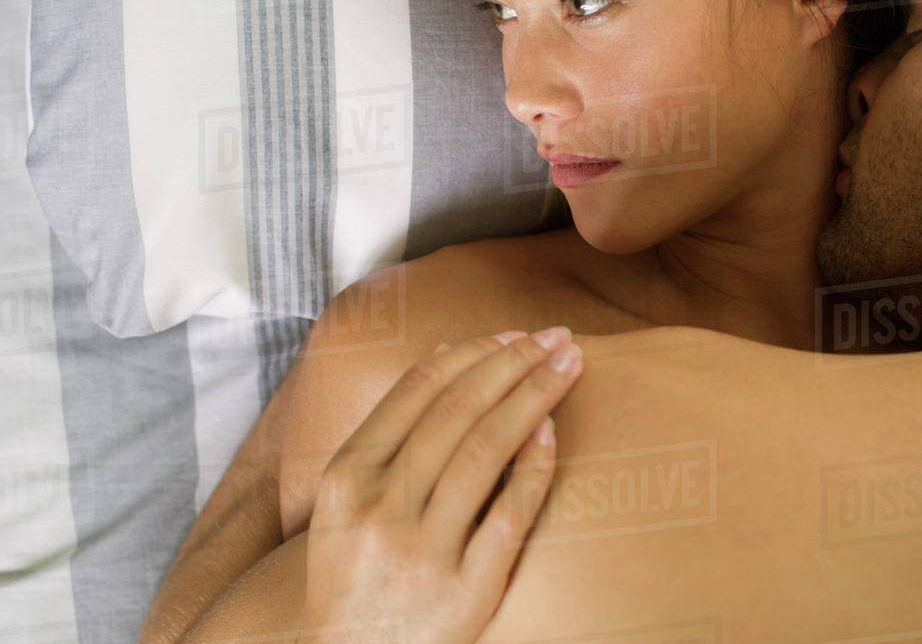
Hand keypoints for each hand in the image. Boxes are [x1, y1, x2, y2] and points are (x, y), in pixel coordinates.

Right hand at [298, 327, 582, 643]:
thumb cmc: (354, 573)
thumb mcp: (345, 503)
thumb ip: (391, 431)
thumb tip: (446, 352)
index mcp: (345, 478)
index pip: (418, 390)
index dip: (474, 351)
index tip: (515, 333)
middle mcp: (379, 510)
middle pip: (459, 410)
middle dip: (515, 362)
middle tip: (557, 337)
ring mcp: (421, 554)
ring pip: (487, 450)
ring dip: (535, 396)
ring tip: (569, 366)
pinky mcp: (465, 595)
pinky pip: (511, 516)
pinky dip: (535, 467)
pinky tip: (554, 432)